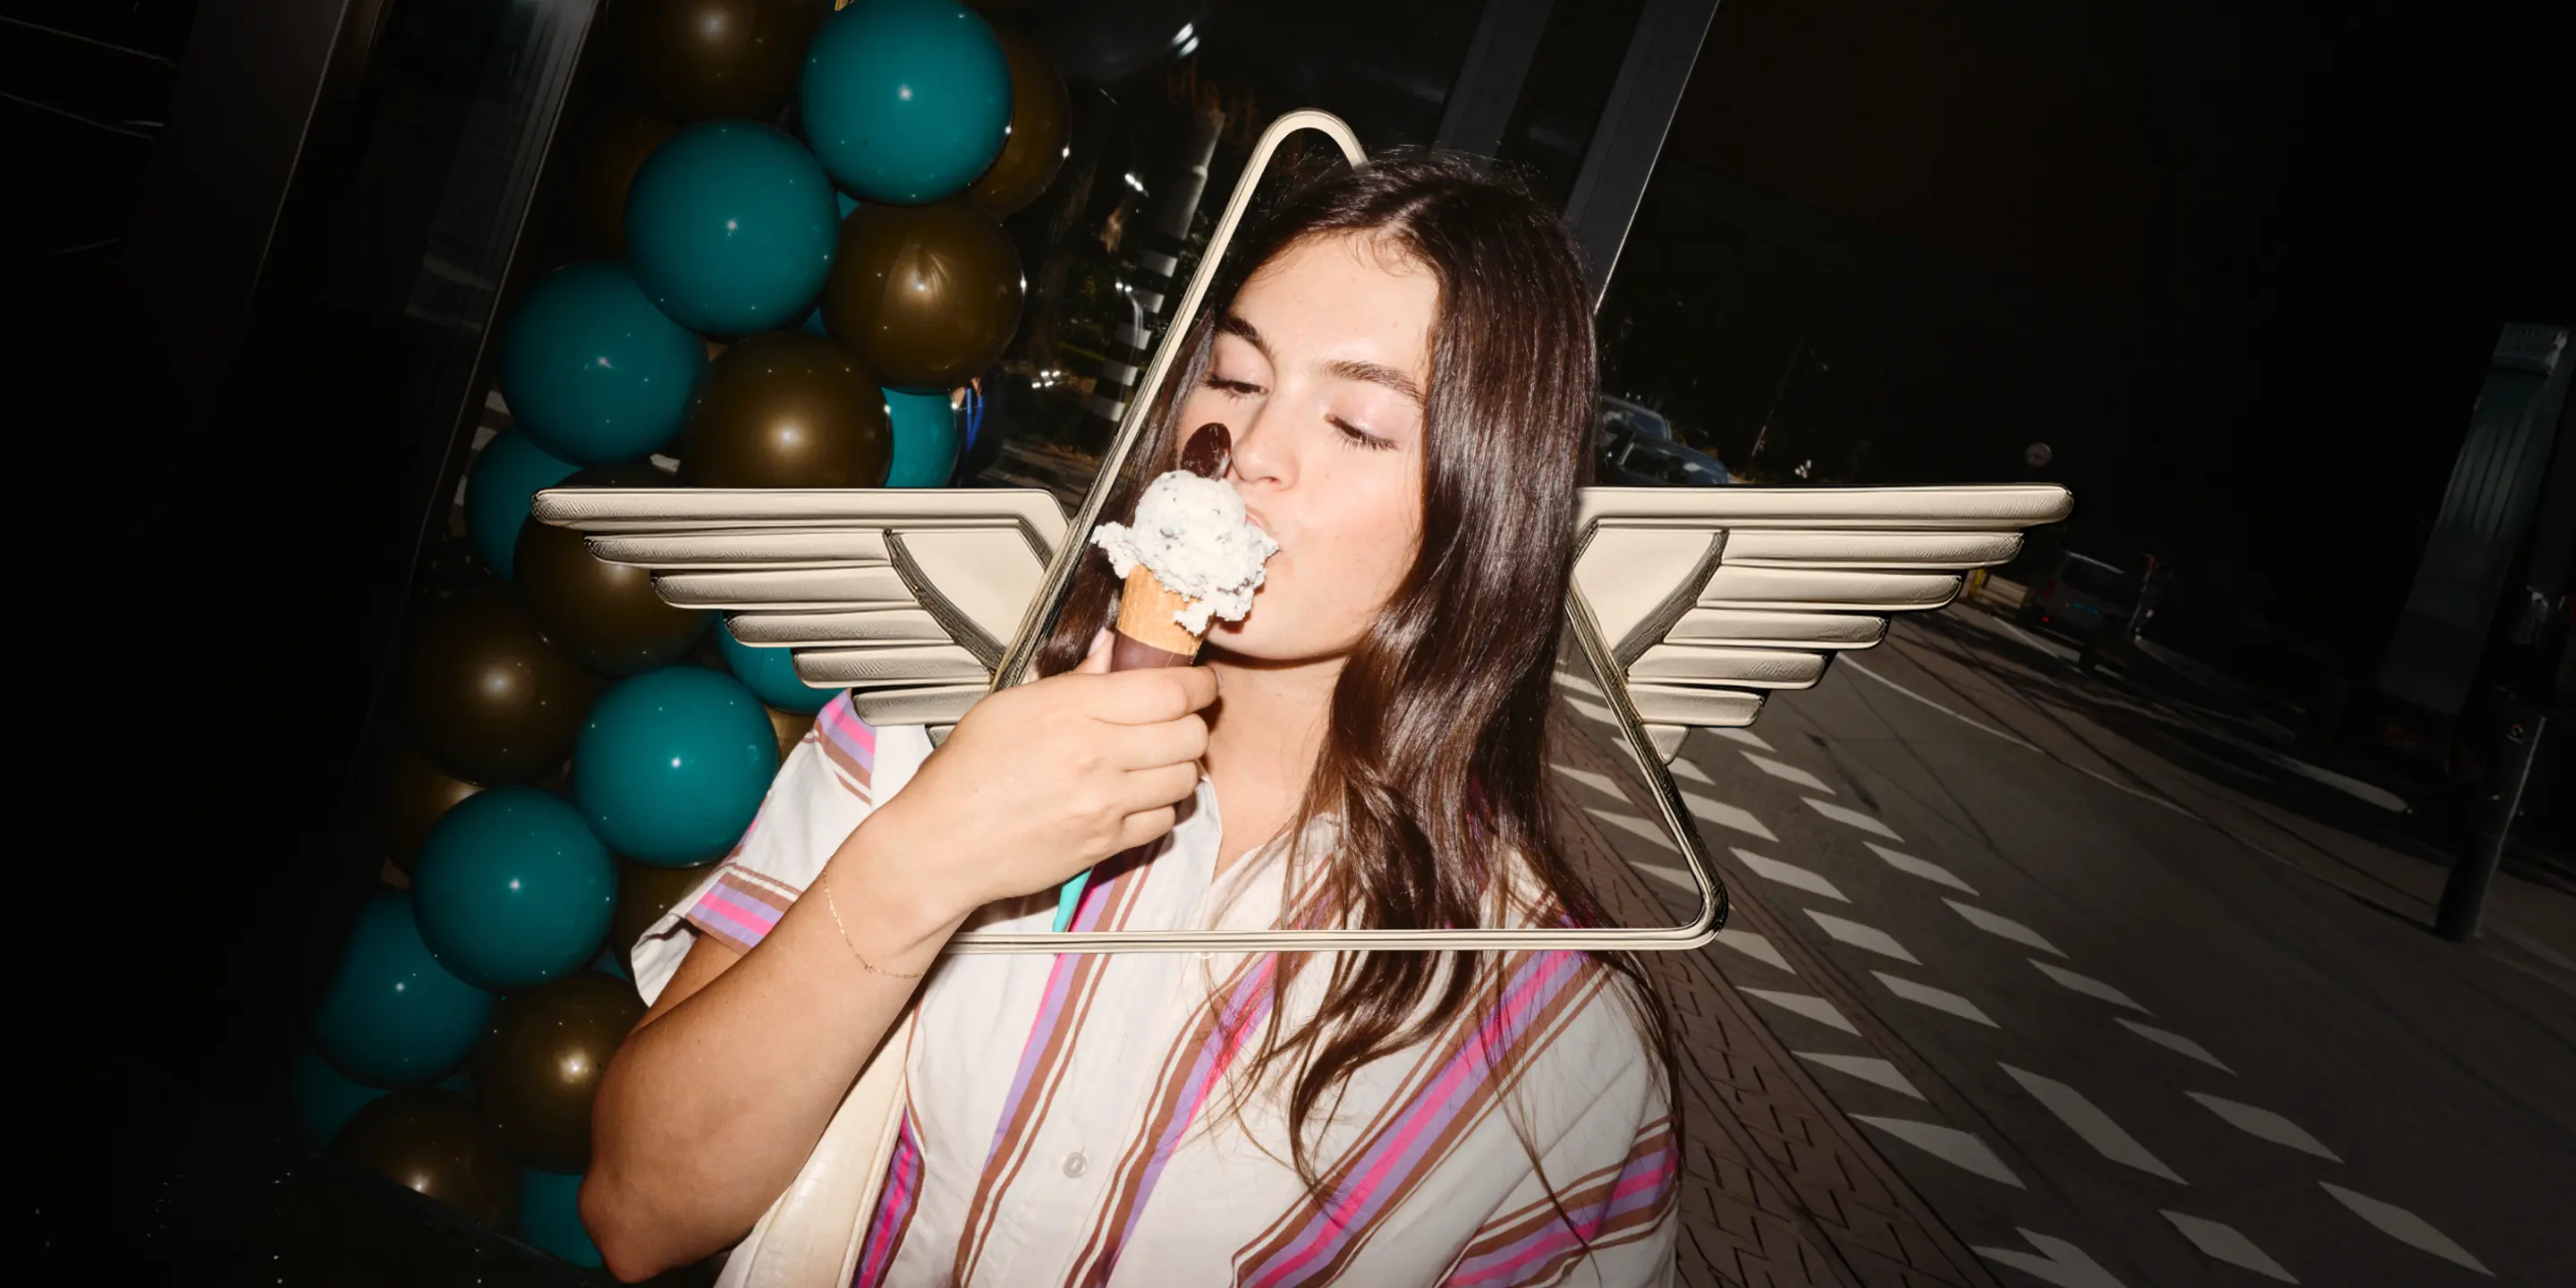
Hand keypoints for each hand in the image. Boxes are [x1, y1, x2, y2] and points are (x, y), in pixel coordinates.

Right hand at [848, 629, 1215, 921]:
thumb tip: (1112, 649)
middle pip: (1190, 733)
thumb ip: (1074, 679)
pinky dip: (1160, 807)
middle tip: (1178, 720)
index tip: (1200, 682)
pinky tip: (1137, 796)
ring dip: (1180, 766)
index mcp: (1071, 711)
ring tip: (1156, 759)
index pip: (1169, 690)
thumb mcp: (1010, 706)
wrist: (941, 845)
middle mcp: (1095, 756)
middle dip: (1193, 723)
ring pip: (1185, 778)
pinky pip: (1164, 821)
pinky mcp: (1106, 844)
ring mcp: (1104, 803)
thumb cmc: (965, 775)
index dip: (1198, 683)